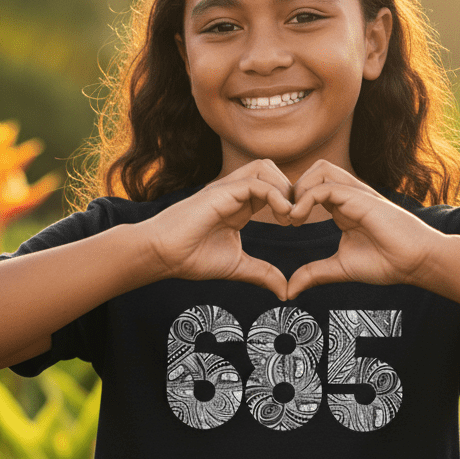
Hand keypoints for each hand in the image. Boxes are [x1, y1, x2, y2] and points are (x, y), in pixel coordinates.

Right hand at [141, 159, 292, 297]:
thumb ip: (262, 274)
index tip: (297, 223)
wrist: (162, 255)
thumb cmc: (191, 258)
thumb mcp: (237, 267)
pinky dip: (274, 195)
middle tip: (297, 217)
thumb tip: (285, 291)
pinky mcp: (220, 192)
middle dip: (291, 188)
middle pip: (271, 169)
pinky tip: (282, 216)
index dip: (289, 200)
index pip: (272, 187)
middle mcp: (234, 192)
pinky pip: (255, 182)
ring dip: (283, 187)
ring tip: (289, 215)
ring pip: (264, 167)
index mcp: (239, 205)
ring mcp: (226, 189)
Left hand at [285, 160, 438, 298]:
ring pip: (319, 169)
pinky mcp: (360, 198)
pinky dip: (306, 198)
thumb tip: (288, 291)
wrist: (416, 262)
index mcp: (342, 209)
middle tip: (285, 217)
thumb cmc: (386, 263)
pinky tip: (298, 218)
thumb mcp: (340, 268)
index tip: (284, 224)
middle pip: (313, 171)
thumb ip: (314, 274)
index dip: (293, 200)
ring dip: (299, 188)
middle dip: (292, 188)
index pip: (311, 189)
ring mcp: (355, 194)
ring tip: (292, 216)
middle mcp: (348, 196)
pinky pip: (325, 186)